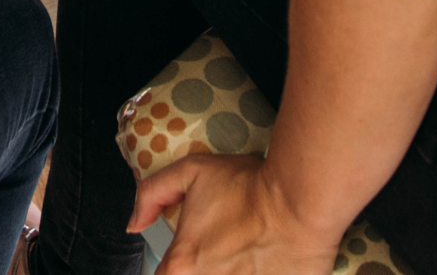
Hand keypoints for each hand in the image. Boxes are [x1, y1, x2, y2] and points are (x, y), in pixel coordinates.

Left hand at [130, 154, 338, 274]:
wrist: (301, 200)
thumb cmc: (250, 186)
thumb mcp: (192, 171)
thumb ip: (152, 193)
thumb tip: (135, 224)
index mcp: (183, 264)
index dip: (174, 267)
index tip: (190, 256)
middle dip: (200, 269)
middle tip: (222, 254)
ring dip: (227, 271)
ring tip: (241, 258)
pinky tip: (258, 265)